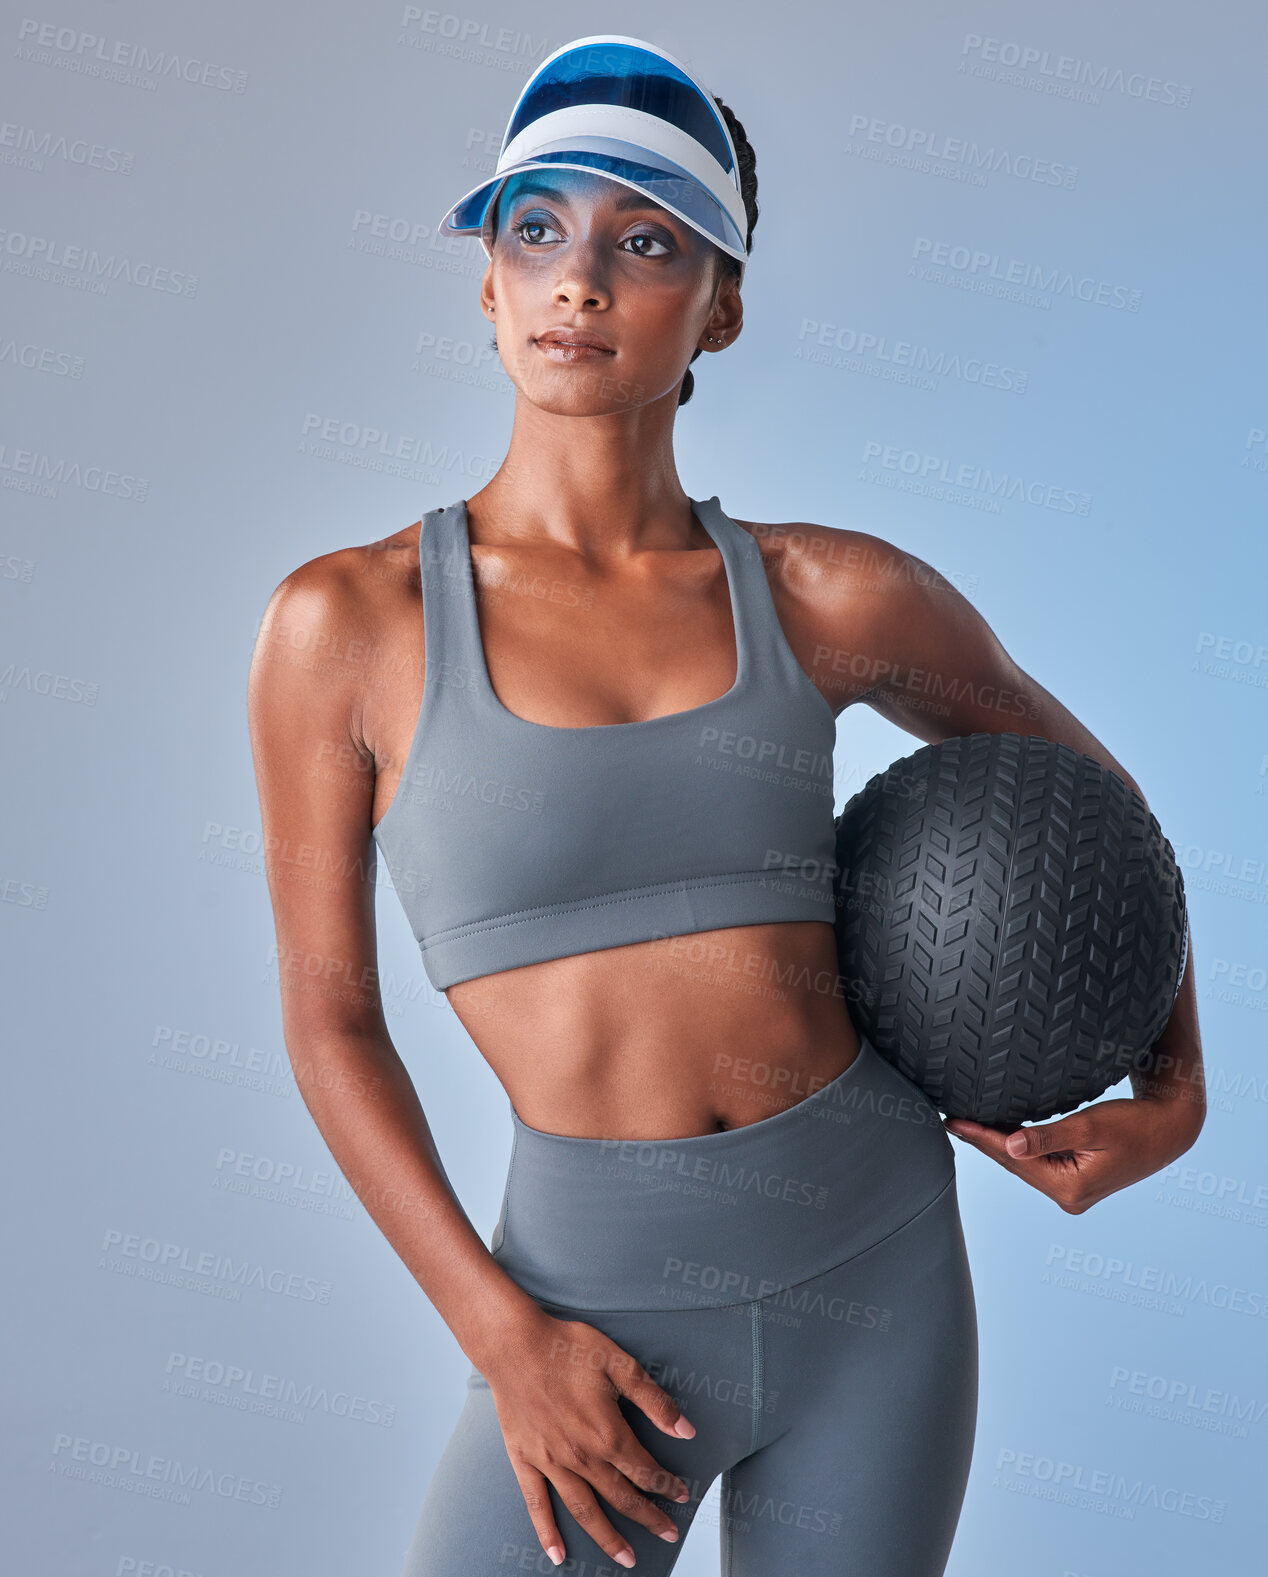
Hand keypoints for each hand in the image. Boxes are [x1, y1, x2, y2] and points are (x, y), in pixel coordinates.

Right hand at [482, 1305, 695, 1567]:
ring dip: (608, 1538)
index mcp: (608, 1433)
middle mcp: (582, 1457)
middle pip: (621, 1497)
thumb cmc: (568, 1348)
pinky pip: (537, 1505)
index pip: (645, 1470)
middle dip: (648, 1518)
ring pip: (585, 1511)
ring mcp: (551, 1463)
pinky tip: (558, 1555)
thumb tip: (686, 1430)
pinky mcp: (525, 1460)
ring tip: (626, 1559)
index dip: (666, 1485)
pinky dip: (548, 1532)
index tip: (681, 1495)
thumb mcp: (619, 1363)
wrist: (514, 1344)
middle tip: (668, 1534)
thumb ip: (653, 1400)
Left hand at [943, 1093, 1201, 1213]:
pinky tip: (1000, 1133)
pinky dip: (1018, 1146)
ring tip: (966, 1125)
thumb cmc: (1134, 1124)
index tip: (953, 1121)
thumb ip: (1049, 1137)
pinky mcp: (1077, 1180)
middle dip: (983, 1142)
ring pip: (1025, 1163)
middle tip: (950, 1120)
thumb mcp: (1090, 1126)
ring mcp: (1073, 1191)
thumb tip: (1010, 1145)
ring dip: (997, 1144)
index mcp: (1070, 1188)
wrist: (1169, 1131)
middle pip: (1015, 1164)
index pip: (1013, 1158)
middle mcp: (1068, 1196)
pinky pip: (1038, 1162)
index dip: (981, 1137)